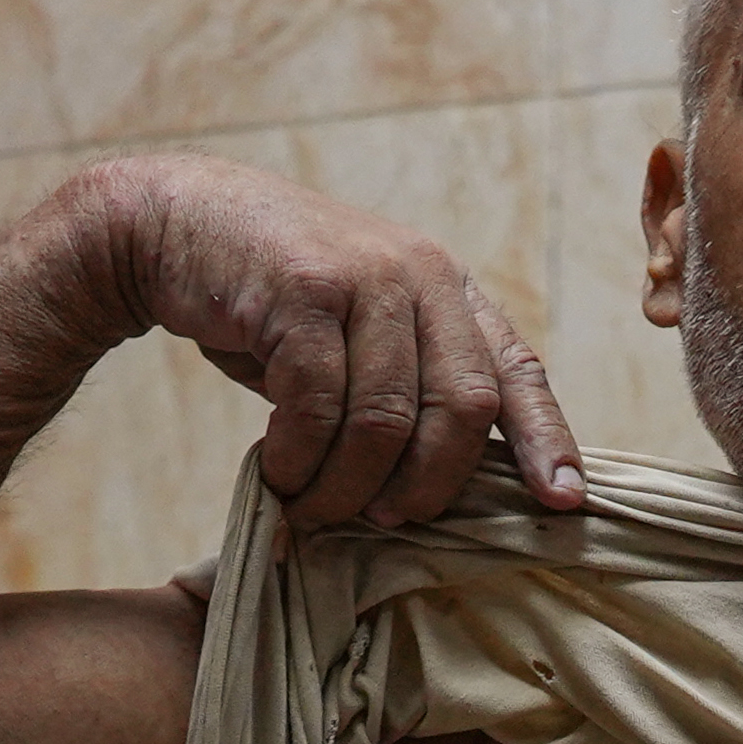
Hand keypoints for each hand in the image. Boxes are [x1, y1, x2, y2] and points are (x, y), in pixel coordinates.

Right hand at [76, 155, 579, 533]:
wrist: (178, 223)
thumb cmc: (271, 302)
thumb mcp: (356, 336)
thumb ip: (405, 389)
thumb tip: (436, 492)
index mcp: (449, 291)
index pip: (518, 372)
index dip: (546, 440)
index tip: (564, 501)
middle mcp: (422, 276)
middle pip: (463, 409)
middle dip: (429, 484)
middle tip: (387, 520)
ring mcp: (366, 277)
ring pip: (386, 419)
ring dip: (348, 485)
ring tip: (313, 508)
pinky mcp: (304, 290)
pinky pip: (319, 405)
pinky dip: (298, 459)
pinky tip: (276, 473)